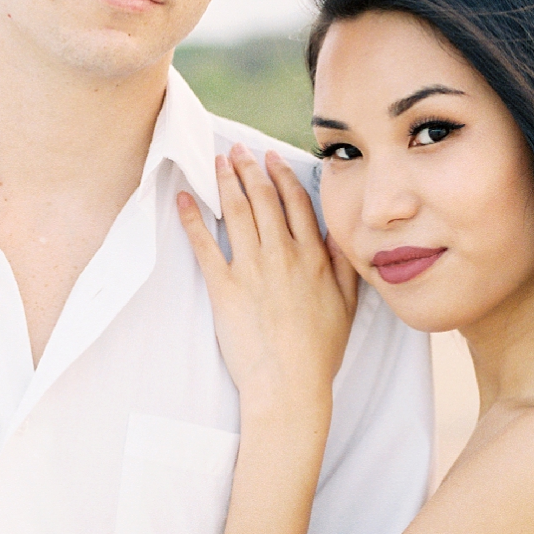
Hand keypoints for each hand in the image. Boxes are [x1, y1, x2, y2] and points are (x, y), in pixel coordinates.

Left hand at [177, 145, 359, 420]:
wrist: (290, 385)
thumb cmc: (319, 353)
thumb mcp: (348, 306)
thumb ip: (345, 266)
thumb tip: (339, 236)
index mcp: (314, 258)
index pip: (297, 203)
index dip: (282, 176)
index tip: (271, 158)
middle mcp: (283, 256)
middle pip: (264, 199)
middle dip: (249, 168)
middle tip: (237, 149)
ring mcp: (252, 269)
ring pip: (237, 213)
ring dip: (225, 182)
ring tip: (216, 162)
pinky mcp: (224, 288)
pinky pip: (205, 245)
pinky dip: (193, 219)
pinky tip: (185, 199)